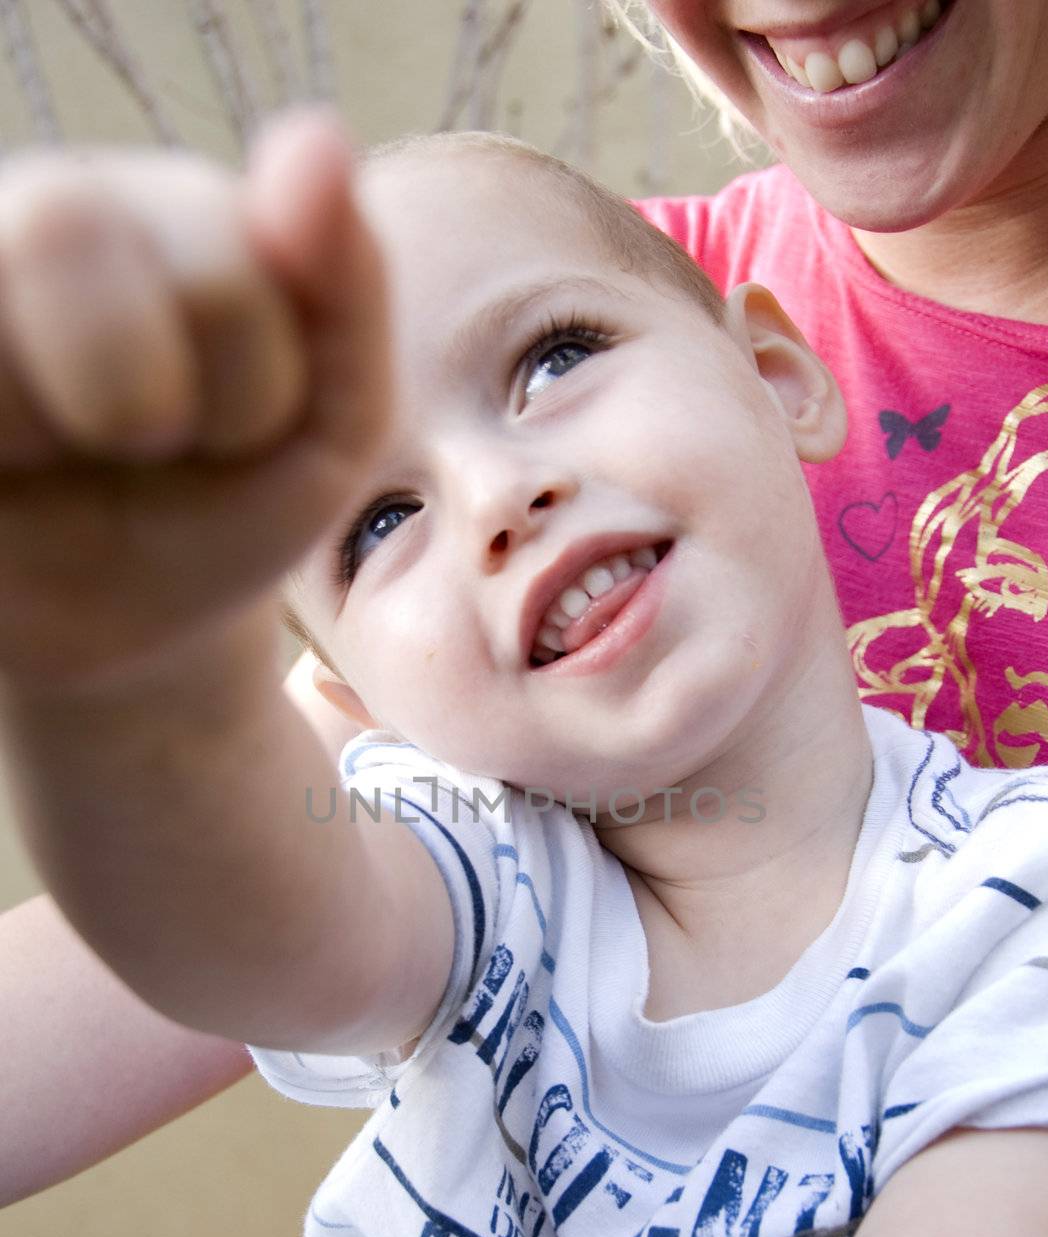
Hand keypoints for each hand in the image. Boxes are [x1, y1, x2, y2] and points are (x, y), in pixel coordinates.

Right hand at [0, 108, 386, 691]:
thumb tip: (316, 136)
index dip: (252, 392)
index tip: (239, 436)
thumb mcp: (328, 424)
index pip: (218, 268)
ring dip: (51, 420)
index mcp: (175, 211)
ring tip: (68, 449)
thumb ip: (345, 286)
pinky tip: (14, 458)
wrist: (122, 619)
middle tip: (144, 444)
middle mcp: (51, 203)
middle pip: (67, 227)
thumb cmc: (225, 504)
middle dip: (137, 394)